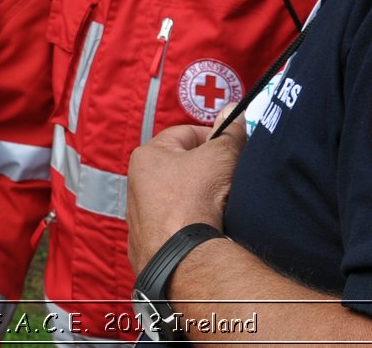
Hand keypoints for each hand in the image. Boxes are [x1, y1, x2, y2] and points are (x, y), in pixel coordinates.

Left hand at [126, 120, 244, 273]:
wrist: (183, 259)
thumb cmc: (192, 202)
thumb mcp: (219, 157)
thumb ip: (229, 133)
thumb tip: (233, 113)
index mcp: (147, 156)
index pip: (186, 134)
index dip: (213, 138)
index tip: (232, 148)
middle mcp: (137, 184)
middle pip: (183, 166)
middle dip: (209, 169)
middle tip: (230, 176)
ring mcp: (141, 217)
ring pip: (181, 196)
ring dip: (202, 197)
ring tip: (221, 204)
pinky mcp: (151, 244)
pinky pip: (178, 225)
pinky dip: (194, 223)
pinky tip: (209, 227)